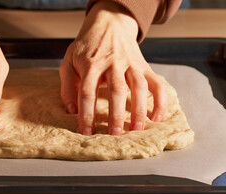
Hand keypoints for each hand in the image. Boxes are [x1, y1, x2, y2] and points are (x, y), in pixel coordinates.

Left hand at [60, 1, 166, 135]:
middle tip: (114, 134)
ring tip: (137, 129)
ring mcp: (130, 63)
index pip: (87, 91)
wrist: (109, 24)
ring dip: (139, 109)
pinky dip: (161, 100)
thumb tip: (71, 111)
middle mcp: (112, 63)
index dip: (86, 113)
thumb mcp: (69, 62)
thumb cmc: (86, 48)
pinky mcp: (144, 66)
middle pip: (115, 89)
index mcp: (91, 63)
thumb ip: (67, 86)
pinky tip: (158, 117)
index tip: (86, 132)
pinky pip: (157, 83)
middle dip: (116, 114)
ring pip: (138, 86)